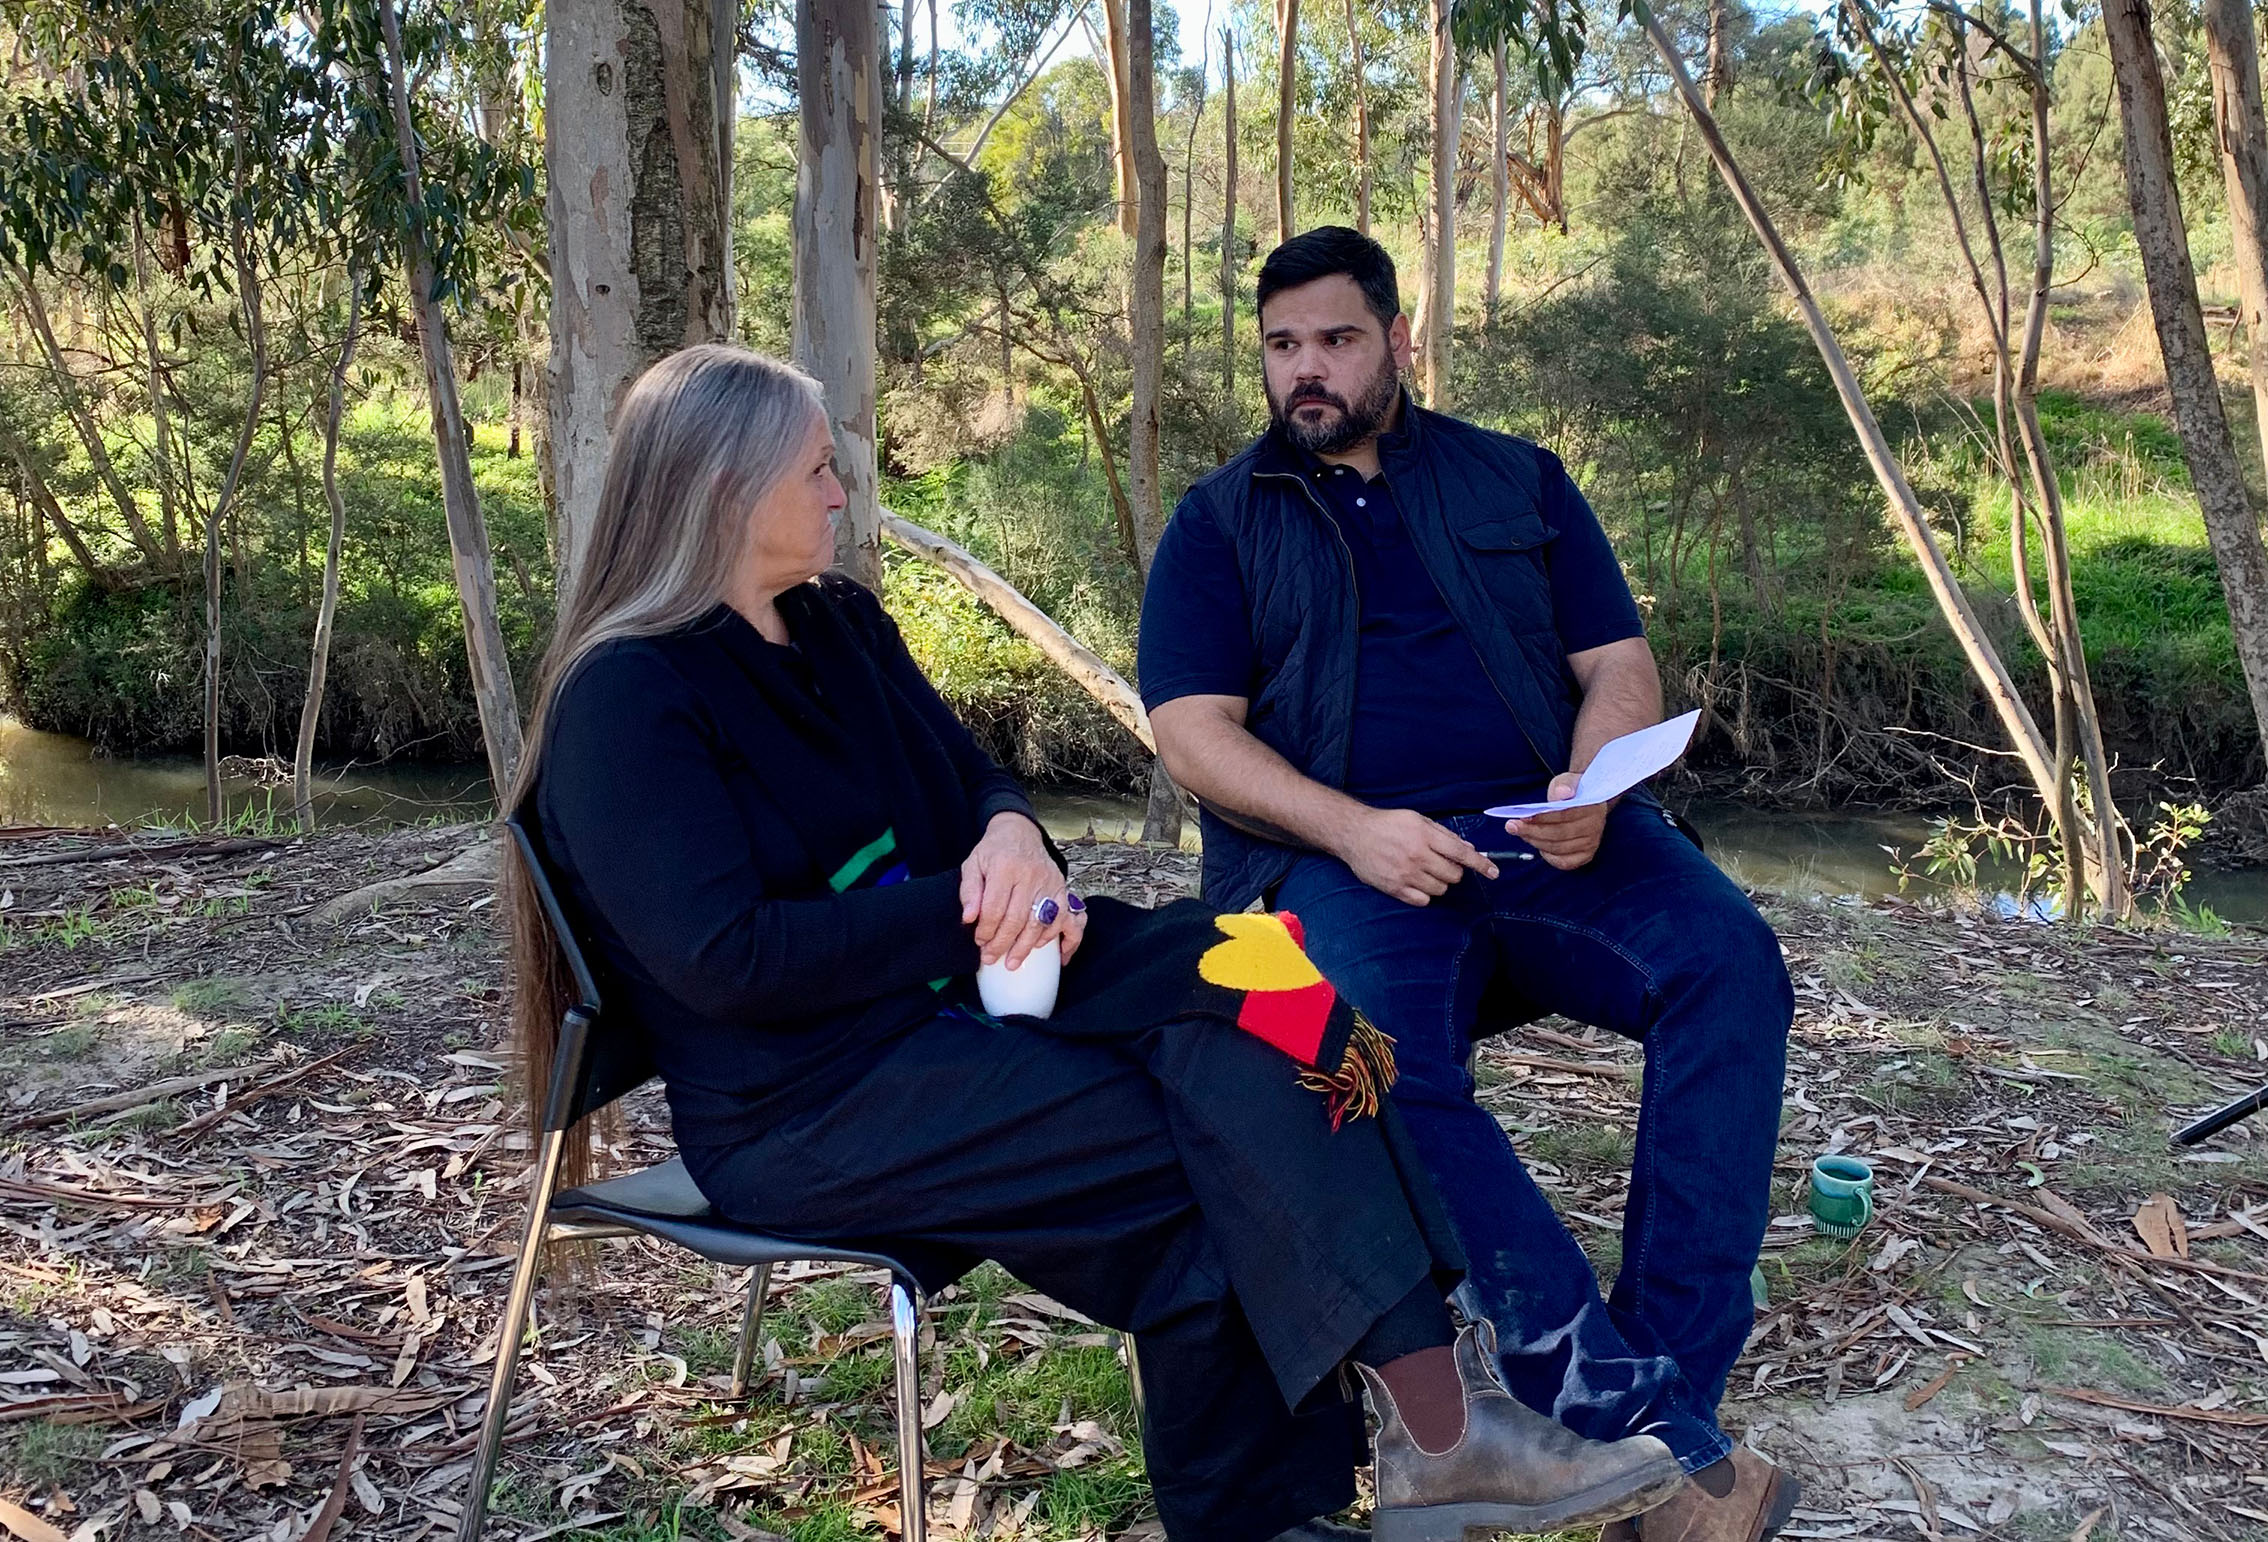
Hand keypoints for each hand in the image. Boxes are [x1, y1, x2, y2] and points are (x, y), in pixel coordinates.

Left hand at [960, 813, 1085, 965]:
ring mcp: (1049, 882)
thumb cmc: (993, 851)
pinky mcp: (1062, 887)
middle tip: (991, 959)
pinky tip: (1039, 947)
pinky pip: (1061, 918)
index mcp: (1004, 867)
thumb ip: (969, 891)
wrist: (1020, 832)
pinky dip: (1052, 936)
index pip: (994, 908)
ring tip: (1012, 962)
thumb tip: (969, 919)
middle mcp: (1030, 875)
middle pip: (1017, 919)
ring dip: (1026, 947)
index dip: (986, 930)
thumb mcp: (973, 864)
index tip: (979, 942)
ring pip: (1039, 923)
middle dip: (1003, 944)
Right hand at [1336, 808, 1498, 905]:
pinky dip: (1425, 894)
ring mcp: (1405, 874)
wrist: (1354, 834)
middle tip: (1442, 864)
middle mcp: (1417, 855)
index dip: (1481, 864)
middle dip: (1454, 871)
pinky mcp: (1394, 888)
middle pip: (1453, 875)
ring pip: (1440, 889)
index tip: (1494, 873)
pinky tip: (1416, 882)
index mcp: (1425, 836)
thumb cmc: (1388, 824)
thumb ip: (1444, 834)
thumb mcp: (1417, 820)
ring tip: (1425, 872)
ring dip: (1439, 882)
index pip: (1461, 854)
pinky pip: (1423, 900)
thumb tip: (1469, 848)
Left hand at [1507, 773, 1611, 870]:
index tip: (1522, 817)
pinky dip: (1548, 856)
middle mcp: (1594, 828)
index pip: (1564, 816)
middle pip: (1559, 834)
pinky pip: (1564, 862)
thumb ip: (1564, 785)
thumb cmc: (1572, 792)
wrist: (1585, 802)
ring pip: (1558, 848)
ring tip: (1520, 833)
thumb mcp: (1567, 781)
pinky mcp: (1586, 856)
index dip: (1541, 818)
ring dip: (1535, 842)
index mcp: (1592, 808)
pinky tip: (1538, 846)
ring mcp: (1591, 844)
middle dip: (1532, 831)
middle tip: (1511, 826)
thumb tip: (1561, 794)